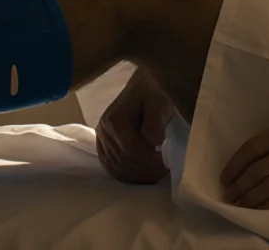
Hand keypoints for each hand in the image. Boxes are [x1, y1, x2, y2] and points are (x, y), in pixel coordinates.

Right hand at [95, 69, 173, 183]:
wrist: (141, 92)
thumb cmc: (152, 96)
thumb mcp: (159, 102)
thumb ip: (156, 120)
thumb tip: (154, 141)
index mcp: (114, 120)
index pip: (131, 149)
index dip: (149, 160)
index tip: (166, 163)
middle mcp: (103, 131)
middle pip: (123, 161)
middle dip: (146, 170)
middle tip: (165, 171)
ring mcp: (101, 141)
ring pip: (117, 168)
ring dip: (139, 176)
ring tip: (157, 174)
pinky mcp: (103, 148)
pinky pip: (113, 169)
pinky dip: (129, 176)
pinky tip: (145, 175)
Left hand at [221, 115, 268, 210]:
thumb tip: (252, 164)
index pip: (252, 148)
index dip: (234, 165)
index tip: (225, 178)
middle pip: (256, 171)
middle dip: (239, 187)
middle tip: (229, 197)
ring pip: (268, 188)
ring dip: (250, 200)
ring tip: (239, 207)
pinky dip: (268, 208)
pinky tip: (259, 213)